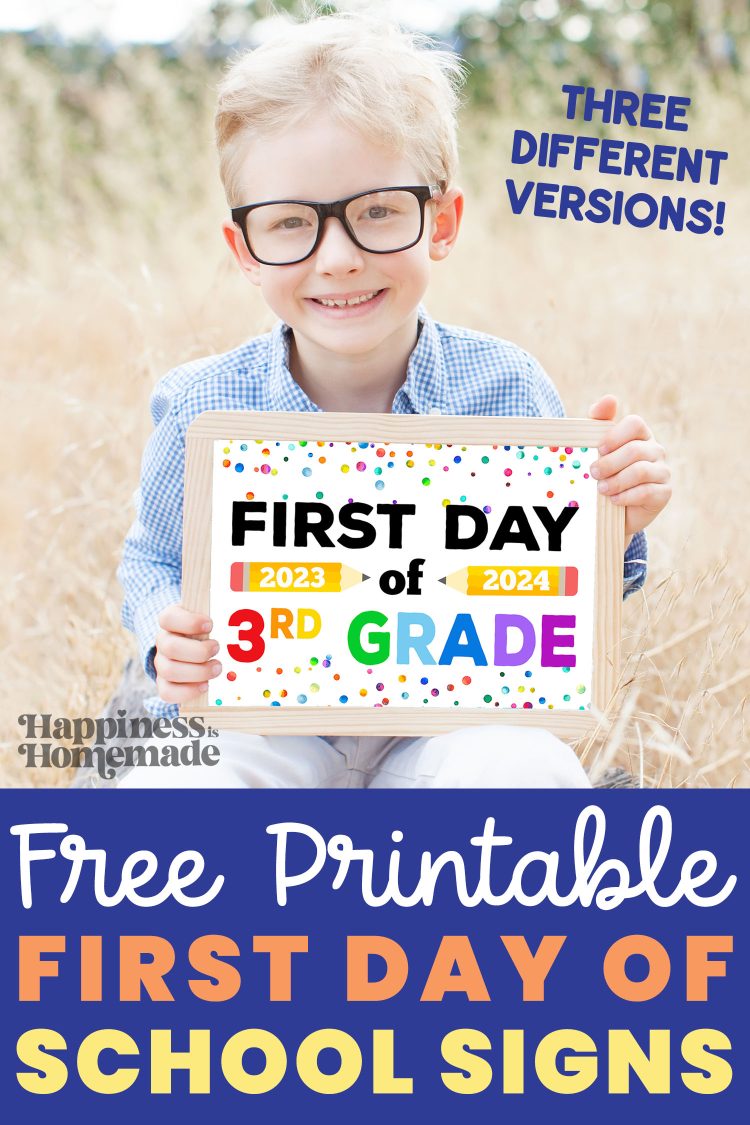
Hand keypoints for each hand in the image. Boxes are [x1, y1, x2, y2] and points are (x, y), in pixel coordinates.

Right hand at [154, 605, 221, 703]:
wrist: (199, 650)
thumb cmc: (209, 631)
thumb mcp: (213, 617)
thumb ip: (224, 614)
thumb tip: (246, 611)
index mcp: (171, 621)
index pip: (168, 618)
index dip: (189, 622)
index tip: (210, 625)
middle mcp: (163, 642)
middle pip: (170, 647)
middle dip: (198, 651)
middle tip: (218, 649)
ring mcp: (162, 663)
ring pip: (169, 670)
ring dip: (198, 672)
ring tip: (217, 668)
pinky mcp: (164, 684)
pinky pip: (167, 692)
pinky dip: (188, 691)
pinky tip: (206, 685)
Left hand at [588, 395, 670, 540]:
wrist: (615, 511)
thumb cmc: (606, 474)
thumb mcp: (598, 448)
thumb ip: (599, 421)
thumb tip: (609, 398)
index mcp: (640, 435)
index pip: (635, 424)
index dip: (615, 436)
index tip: (599, 449)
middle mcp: (656, 450)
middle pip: (634, 450)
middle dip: (609, 463)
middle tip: (593, 473)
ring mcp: (663, 471)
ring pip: (640, 471)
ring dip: (616, 481)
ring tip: (601, 489)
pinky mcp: (664, 493)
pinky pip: (646, 492)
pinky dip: (626, 496)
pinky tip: (614, 500)